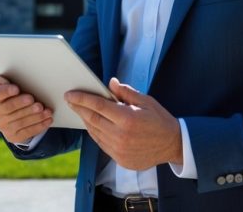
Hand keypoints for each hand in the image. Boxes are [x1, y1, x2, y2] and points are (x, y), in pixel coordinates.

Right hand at [0, 75, 52, 144]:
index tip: (16, 88)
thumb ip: (6, 83)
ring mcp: (4, 127)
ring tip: (46, 111)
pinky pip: (27, 132)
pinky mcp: (13, 136)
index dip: (5, 91)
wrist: (16, 117)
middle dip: (23, 105)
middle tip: (35, 101)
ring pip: (20, 122)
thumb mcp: (11, 87)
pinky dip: (39, 126)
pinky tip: (48, 119)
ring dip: (35, 116)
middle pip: (8, 109)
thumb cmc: (16, 96)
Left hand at [65, 77, 182, 170]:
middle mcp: (121, 136)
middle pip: (92, 119)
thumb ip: (126, 92)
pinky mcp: (119, 159)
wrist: (173, 145)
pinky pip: (101, 144)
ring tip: (79, 110)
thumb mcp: (146, 101)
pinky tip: (92, 124)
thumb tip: (110, 83)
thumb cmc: (159, 120)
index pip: (98, 106)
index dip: (81, 99)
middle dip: (78, 108)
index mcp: (127, 118)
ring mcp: (119, 150)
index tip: (70, 94)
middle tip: (69, 100)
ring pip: (94, 132)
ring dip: (85, 120)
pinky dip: (94, 132)